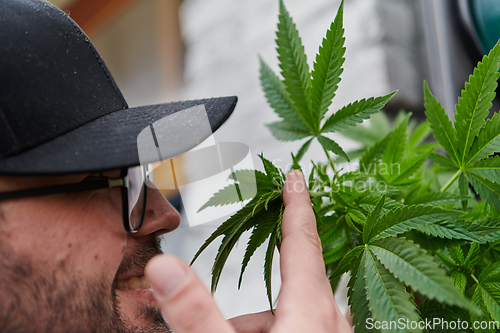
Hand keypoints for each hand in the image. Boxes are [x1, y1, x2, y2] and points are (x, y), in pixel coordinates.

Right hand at [145, 170, 351, 332]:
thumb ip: (195, 311)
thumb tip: (163, 268)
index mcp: (311, 310)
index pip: (302, 240)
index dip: (296, 203)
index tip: (296, 176)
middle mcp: (332, 322)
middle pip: (289, 285)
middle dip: (250, 304)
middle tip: (224, 327)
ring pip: (292, 313)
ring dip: (259, 326)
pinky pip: (301, 328)